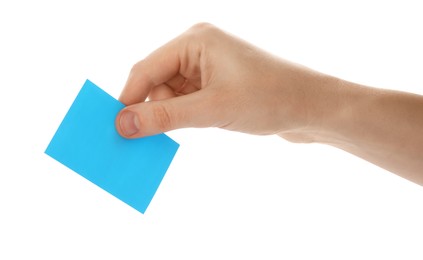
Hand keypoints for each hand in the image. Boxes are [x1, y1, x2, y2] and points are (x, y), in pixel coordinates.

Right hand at [115, 23, 332, 139]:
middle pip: (157, 81)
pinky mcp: (218, 85)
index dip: (127, 98)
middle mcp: (199, 49)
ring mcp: (209, 67)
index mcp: (195, 40)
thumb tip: (123, 124)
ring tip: (162, 140)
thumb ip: (165, 117)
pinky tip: (183, 133)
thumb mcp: (212, 109)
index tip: (113, 126)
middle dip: (149, 110)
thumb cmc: (270, 98)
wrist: (313, 107)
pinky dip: (182, 118)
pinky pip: (187, 101)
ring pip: (171, 94)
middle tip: (135, 140)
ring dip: (167, 116)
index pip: (147, 69)